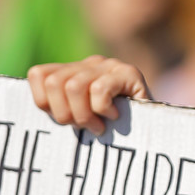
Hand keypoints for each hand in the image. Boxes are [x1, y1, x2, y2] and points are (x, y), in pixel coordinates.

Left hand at [28, 55, 152, 135]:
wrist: (156, 131)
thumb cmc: (114, 129)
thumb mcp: (81, 118)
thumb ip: (62, 108)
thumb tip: (39, 106)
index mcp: (74, 70)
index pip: (39, 74)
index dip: (44, 102)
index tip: (65, 120)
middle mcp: (90, 63)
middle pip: (54, 82)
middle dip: (65, 113)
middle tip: (85, 126)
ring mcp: (110, 66)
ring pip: (74, 86)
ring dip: (84, 115)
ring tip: (99, 126)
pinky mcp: (129, 73)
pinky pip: (99, 90)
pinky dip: (102, 109)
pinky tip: (114, 116)